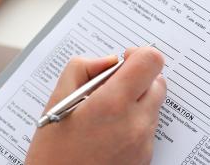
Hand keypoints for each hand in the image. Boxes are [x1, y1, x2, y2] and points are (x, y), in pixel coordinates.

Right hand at [25, 47, 166, 164]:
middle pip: (157, 82)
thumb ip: (82, 68)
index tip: (123, 62)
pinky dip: (134, 122)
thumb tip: (108, 61)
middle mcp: (136, 123)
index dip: (139, 55)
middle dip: (137, 79)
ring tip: (104, 115)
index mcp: (113, 104)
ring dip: (135, 102)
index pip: (151, 61)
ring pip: (153, 106)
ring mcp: (143, 144)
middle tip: (110, 89)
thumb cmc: (52, 154)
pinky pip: (148, 128)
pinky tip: (108, 133)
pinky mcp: (145, 158)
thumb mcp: (57, 101)